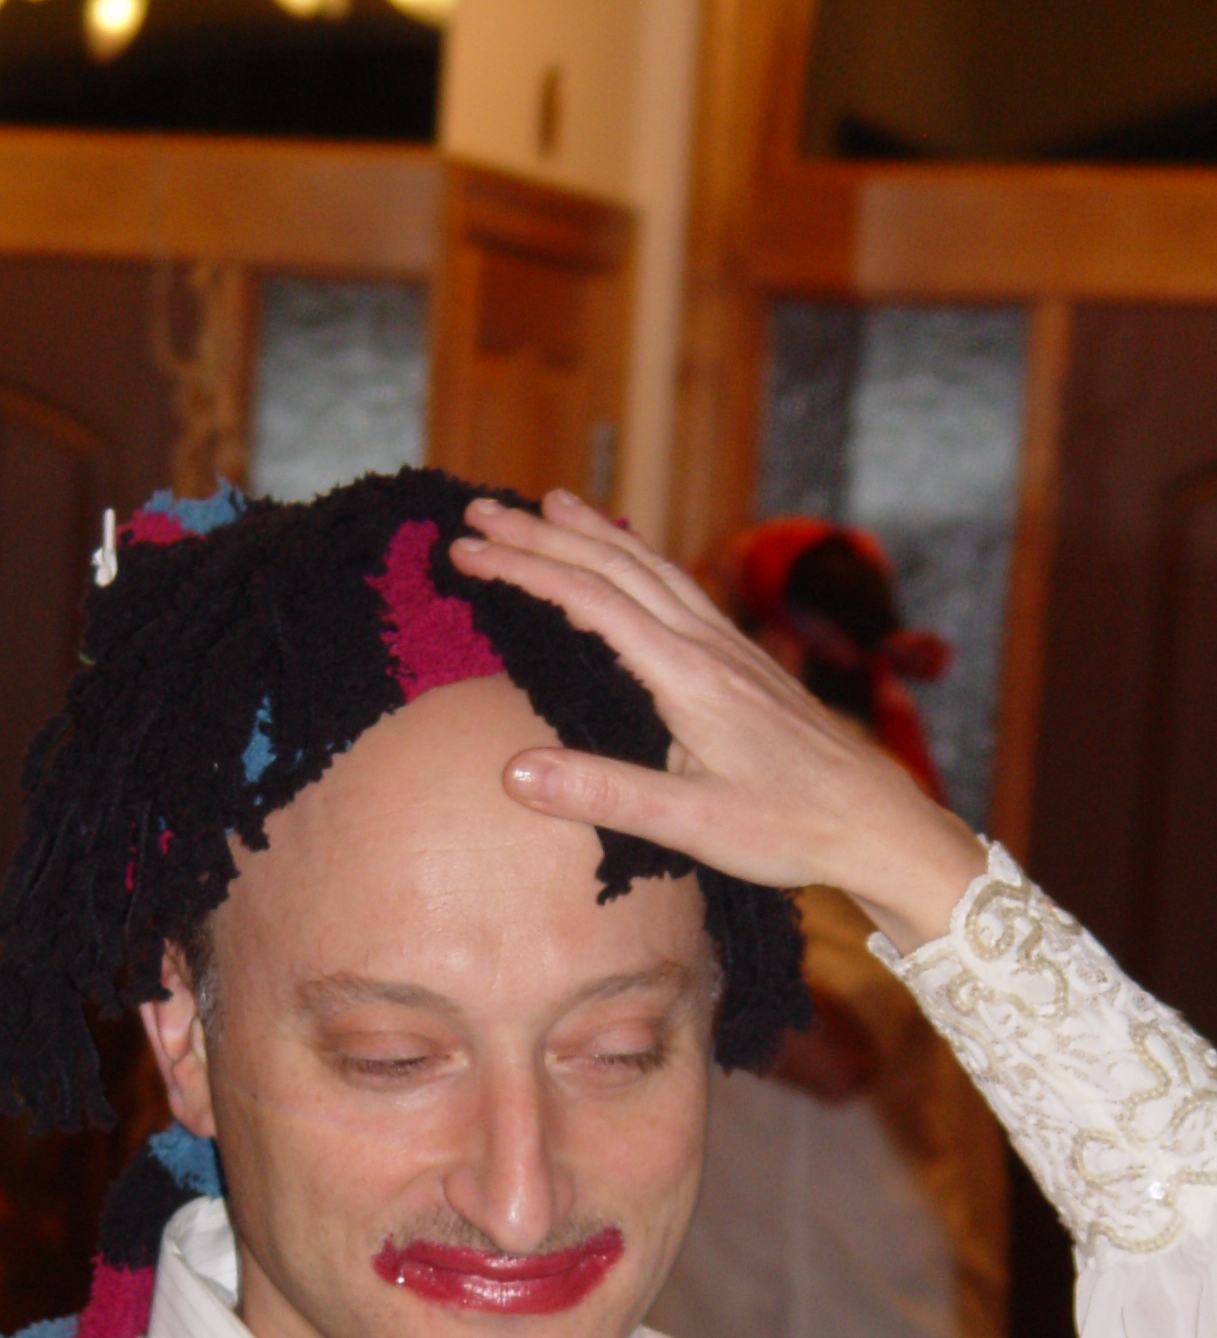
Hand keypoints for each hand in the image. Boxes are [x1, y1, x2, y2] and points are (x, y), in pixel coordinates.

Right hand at [450, 492, 987, 953]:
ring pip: (649, 566)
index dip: (522, 569)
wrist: (874, 820)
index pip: (590, 599)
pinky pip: (677, 585)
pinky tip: (628, 560)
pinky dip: (634, 557)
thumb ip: (602, 794)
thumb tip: (513, 771)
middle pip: (614, 565)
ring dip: (590, 533)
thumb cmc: (789, 828)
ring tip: (546, 506)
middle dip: (541, 534)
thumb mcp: (690, 825)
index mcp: (688, 676)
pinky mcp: (741, 660)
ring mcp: (729, 646)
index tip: (466, 551)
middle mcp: (708, 645)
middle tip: (478, 512)